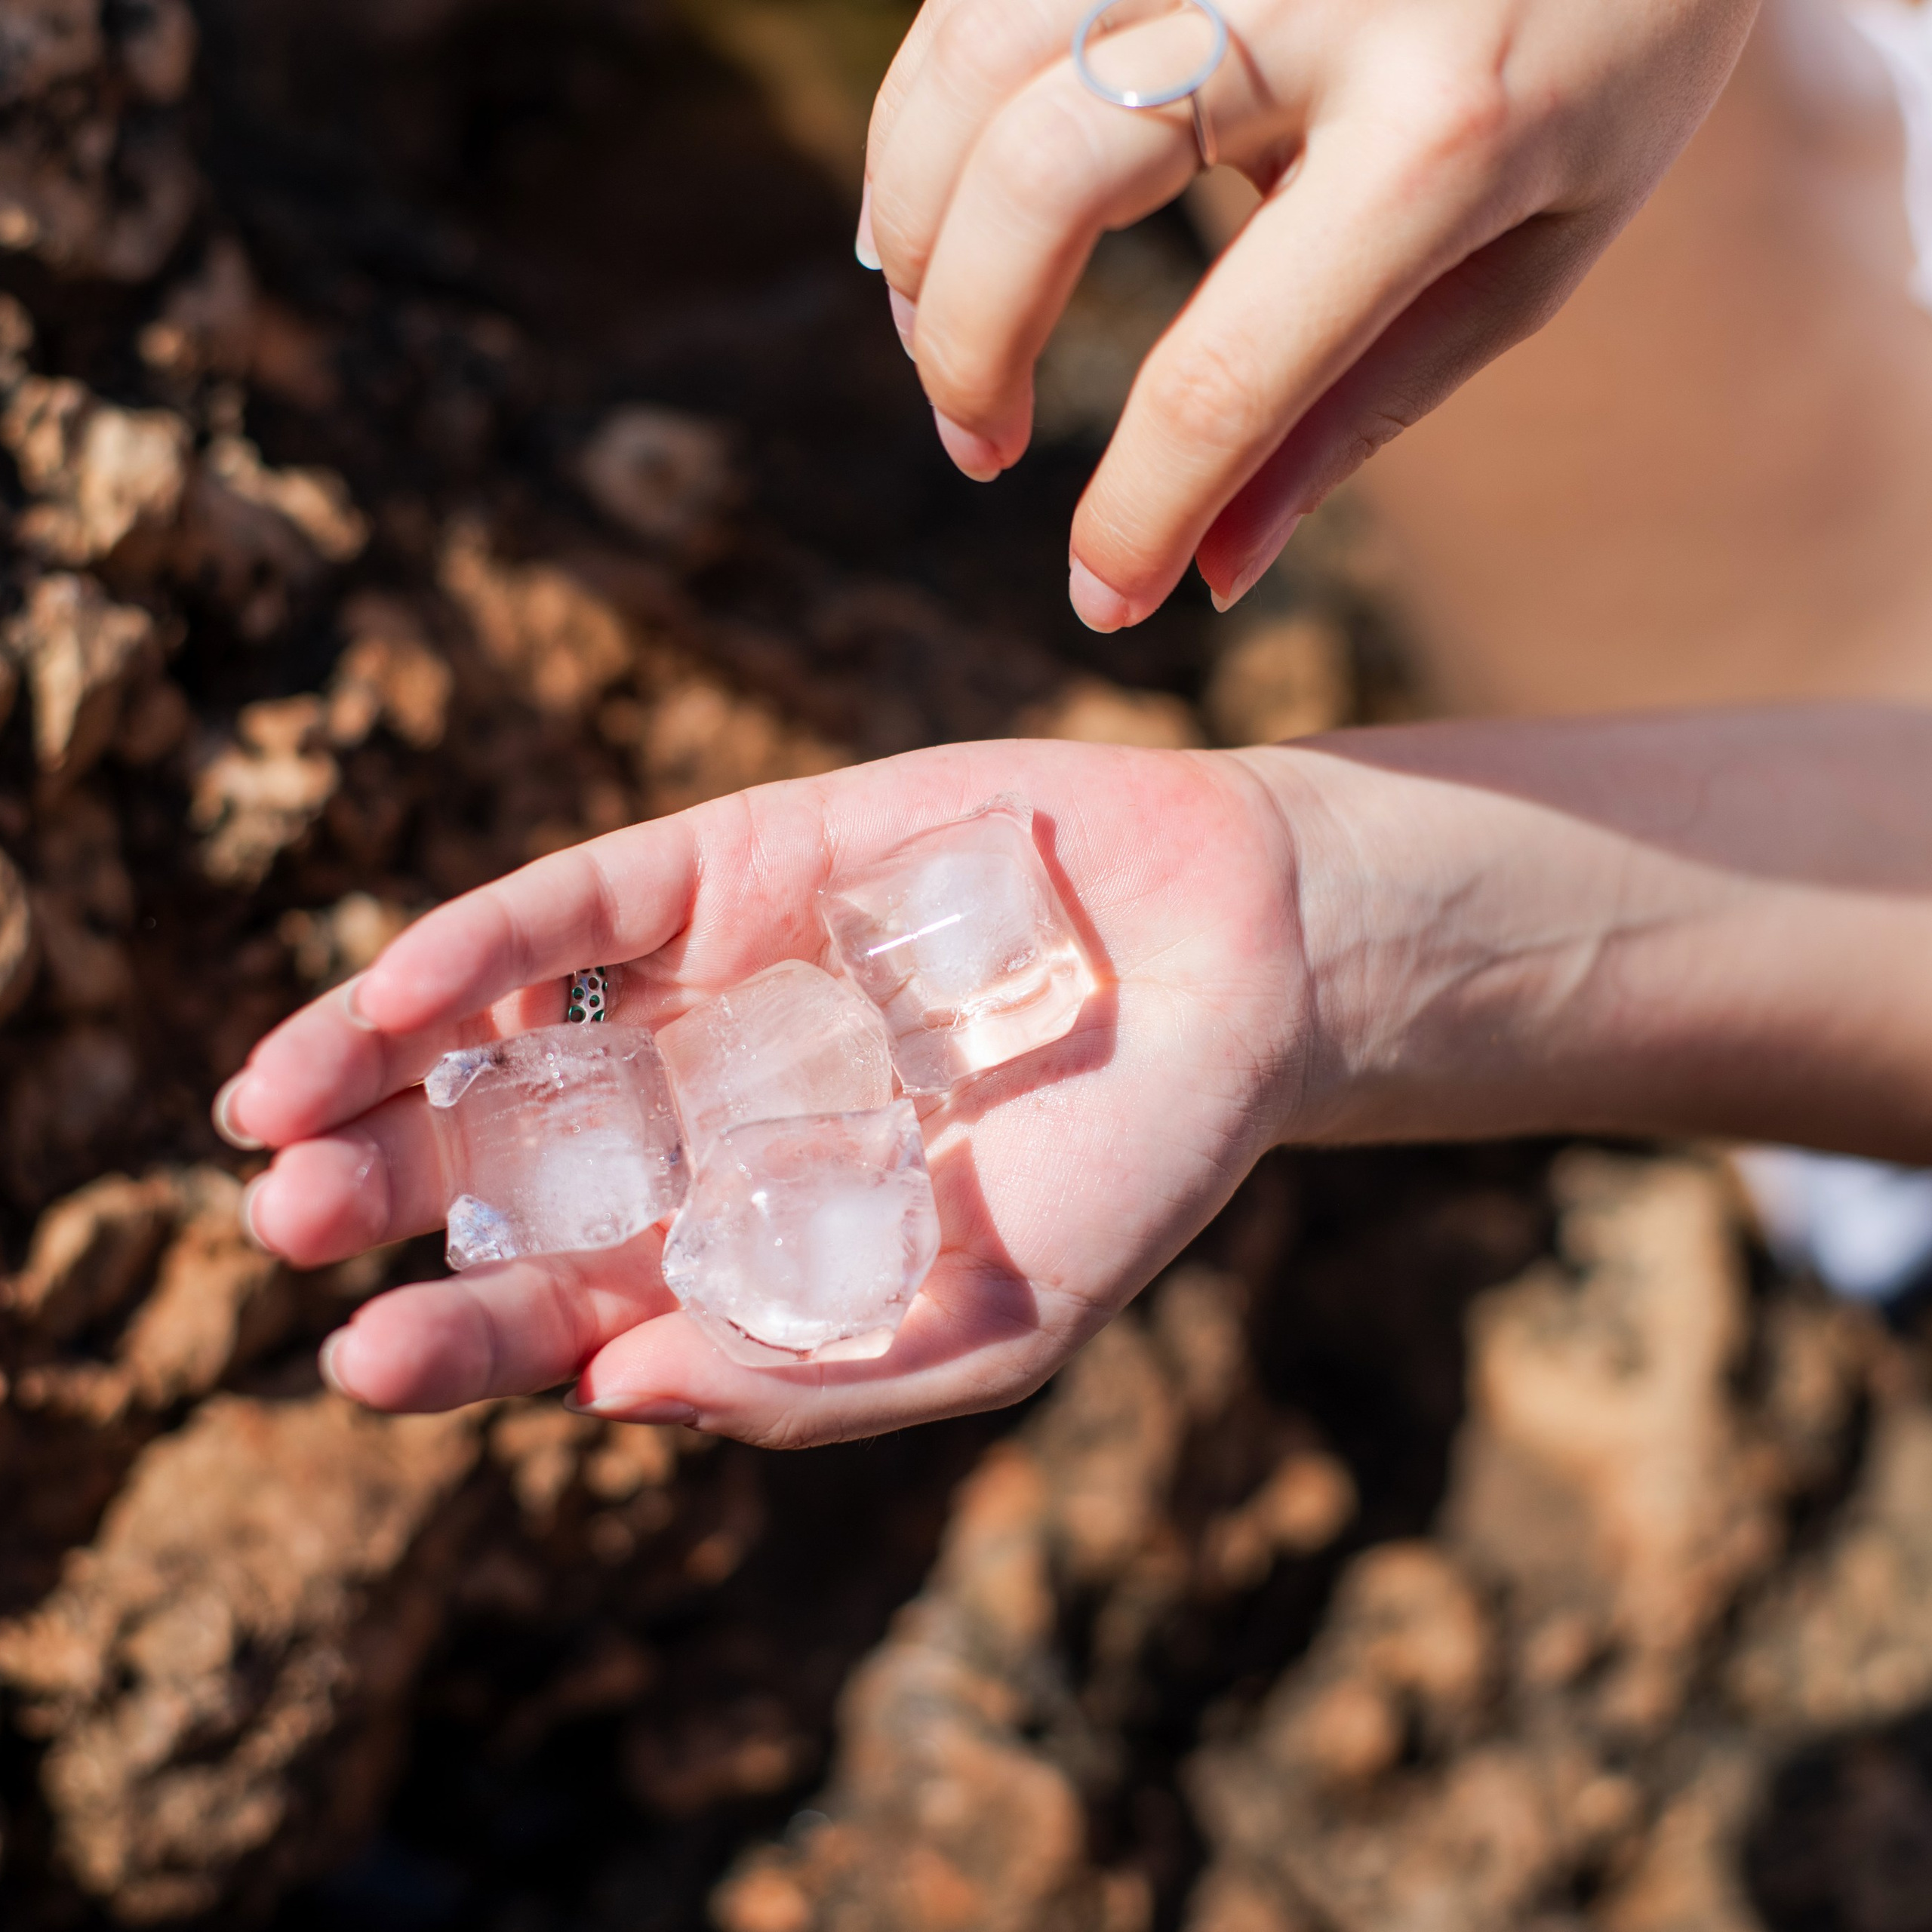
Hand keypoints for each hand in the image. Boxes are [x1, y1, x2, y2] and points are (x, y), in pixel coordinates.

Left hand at [218, 742, 1310, 1446]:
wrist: (1239, 965)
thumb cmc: (1133, 1163)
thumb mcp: (995, 1323)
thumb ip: (814, 1374)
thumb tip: (610, 1396)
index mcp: (751, 1243)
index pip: (571, 1305)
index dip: (465, 1339)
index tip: (366, 1362)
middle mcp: (703, 1117)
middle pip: (505, 1168)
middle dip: (393, 1200)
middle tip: (287, 1227)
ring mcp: (707, 985)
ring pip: (506, 1030)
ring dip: (384, 1067)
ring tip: (272, 1115)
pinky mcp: (733, 860)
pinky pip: (577, 907)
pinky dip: (485, 943)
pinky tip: (399, 990)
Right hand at [860, 0, 1758, 624]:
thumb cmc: (1610, 48)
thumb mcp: (1532, 246)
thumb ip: (1365, 405)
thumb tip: (1209, 575)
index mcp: (1446, 128)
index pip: (1229, 372)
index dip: (1136, 515)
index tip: (1099, 602)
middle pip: (1043, 181)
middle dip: (967, 351)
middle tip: (982, 449)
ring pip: (976, 59)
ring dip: (912, 226)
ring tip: (935, 326)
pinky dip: (925, 112)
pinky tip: (944, 197)